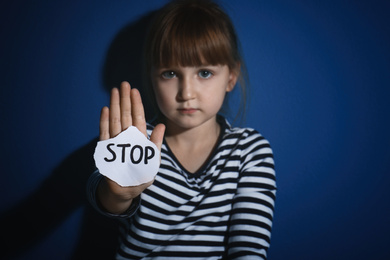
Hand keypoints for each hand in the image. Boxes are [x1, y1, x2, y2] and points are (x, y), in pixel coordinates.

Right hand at [97, 81, 164, 213]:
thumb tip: (161, 125)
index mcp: (139, 138)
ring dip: (115, 105)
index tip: (135, 90)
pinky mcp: (106, 150)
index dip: (136, 103)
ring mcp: (116, 142)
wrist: (126, 190)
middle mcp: (127, 137)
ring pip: (115, 120)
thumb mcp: (152, 160)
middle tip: (123, 83)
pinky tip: (105, 109)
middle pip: (126, 114)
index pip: (138, 117)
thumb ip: (155, 143)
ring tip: (114, 91)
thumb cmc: (141, 176)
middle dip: (125, 99)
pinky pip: (105, 134)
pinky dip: (105, 122)